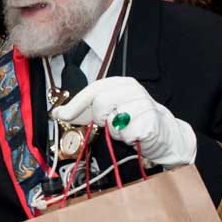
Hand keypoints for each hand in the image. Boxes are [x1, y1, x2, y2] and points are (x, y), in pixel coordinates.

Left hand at [50, 76, 196, 167]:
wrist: (165, 133)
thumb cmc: (133, 119)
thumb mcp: (109, 109)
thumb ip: (83, 110)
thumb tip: (57, 112)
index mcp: (121, 83)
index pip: (94, 89)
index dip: (76, 104)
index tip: (60, 115)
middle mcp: (133, 90)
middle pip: (101, 103)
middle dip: (100, 117)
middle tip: (109, 122)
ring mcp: (143, 105)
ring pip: (113, 120)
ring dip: (114, 130)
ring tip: (125, 128)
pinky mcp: (150, 122)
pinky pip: (126, 134)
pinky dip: (126, 138)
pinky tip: (134, 134)